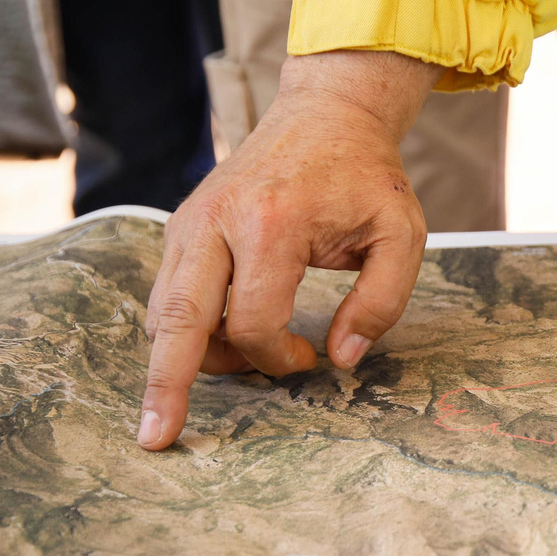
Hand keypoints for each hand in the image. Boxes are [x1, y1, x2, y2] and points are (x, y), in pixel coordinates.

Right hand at [138, 50, 442, 450]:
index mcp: (271, 223)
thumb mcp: (401, 236)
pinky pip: (167, 295)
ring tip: (238, 367)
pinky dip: (186, 329)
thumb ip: (381, 303)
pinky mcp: (180, 228)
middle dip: (165, 386)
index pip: (255, 321)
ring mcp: (189, 223)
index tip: (307, 360)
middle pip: (176, 321)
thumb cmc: (366, 178)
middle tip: (154, 439)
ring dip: (190, 357)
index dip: (279, 359)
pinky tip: (224, 341)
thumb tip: (341, 360)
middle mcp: (215, 222)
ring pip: (164, 313)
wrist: (326, 115)